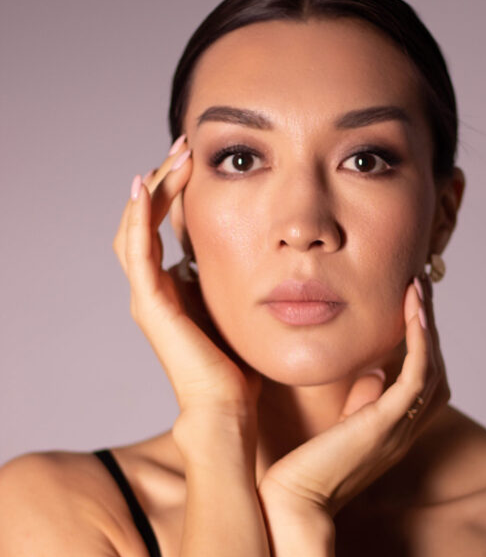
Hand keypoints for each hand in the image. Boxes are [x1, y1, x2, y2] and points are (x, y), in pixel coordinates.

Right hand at [113, 141, 260, 441]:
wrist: (228, 411)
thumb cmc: (241, 373)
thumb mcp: (243, 314)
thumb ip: (245, 288)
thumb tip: (276, 261)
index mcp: (174, 292)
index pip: (164, 230)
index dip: (176, 193)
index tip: (200, 160)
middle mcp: (155, 291)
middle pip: (145, 221)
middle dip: (164, 180)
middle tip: (185, 145)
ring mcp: (149, 297)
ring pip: (137, 227)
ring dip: (155, 188)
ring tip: (175, 155)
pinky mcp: (152, 305)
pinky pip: (137, 250)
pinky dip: (139, 216)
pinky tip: (149, 186)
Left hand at [258, 276, 449, 516]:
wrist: (291, 504)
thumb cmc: (301, 471)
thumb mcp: (335, 429)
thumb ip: (359, 403)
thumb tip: (375, 374)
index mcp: (392, 432)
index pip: (422, 382)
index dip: (422, 343)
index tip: (409, 306)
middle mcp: (404, 431)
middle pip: (436, 370)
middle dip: (430, 327)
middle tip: (420, 286)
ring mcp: (400, 429)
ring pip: (432, 367)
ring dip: (427, 324)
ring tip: (418, 287)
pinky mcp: (388, 424)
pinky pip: (418, 374)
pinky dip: (420, 339)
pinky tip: (412, 309)